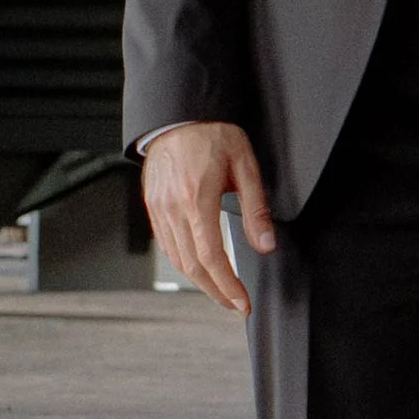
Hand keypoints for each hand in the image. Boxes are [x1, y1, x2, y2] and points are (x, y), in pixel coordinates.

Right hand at [142, 121, 275, 314]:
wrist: (178, 115)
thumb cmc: (212, 133)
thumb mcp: (245, 165)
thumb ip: (256, 208)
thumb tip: (266, 244)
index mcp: (197, 198)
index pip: (211, 257)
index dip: (228, 286)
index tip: (242, 303)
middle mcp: (173, 208)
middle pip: (192, 267)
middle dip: (216, 292)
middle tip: (235, 304)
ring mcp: (159, 209)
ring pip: (176, 260)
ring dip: (199, 281)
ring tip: (221, 291)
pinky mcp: (152, 206)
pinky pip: (166, 245)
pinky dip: (183, 263)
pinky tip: (199, 267)